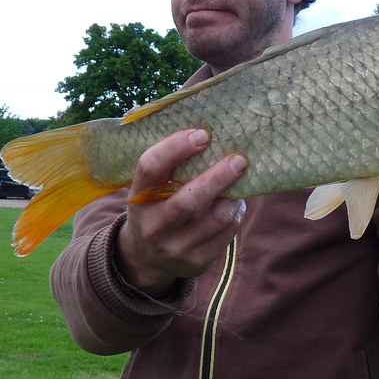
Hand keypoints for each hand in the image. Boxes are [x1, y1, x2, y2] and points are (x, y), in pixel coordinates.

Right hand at [116, 128, 247, 296]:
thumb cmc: (155, 206)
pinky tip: (235, 203)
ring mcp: (174, 247)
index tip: (202, 134)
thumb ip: (167, 161)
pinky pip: (227, 233)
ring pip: (215, 218)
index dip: (176, 147)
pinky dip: (236, 213)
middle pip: (188, 199)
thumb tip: (196, 116)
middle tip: (239, 159)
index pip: (151, 167)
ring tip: (239, 182)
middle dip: (218, 176)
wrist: (145, 258)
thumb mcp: (149, 187)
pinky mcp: (196, 262)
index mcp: (138, 197)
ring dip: (233, 196)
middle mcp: (153, 225)